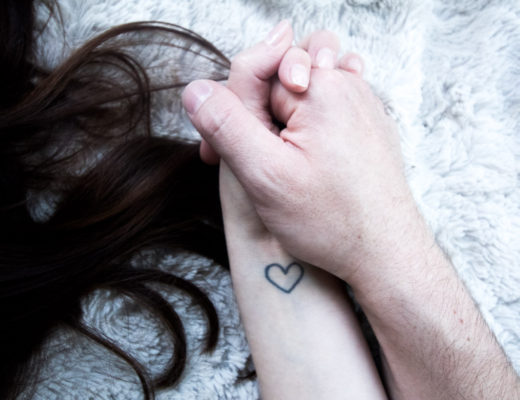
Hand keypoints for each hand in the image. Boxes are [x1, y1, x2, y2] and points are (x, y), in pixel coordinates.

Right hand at [182, 25, 415, 285]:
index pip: (254, 72)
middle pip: (278, 77)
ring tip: (281, 160)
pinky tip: (307, 157)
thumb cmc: (332, 220)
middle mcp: (347, 87)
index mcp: (321, 87)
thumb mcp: (265, 174)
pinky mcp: (366, 125)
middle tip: (252, 160)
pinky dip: (308, 125)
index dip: (231, 112)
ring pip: (302, 93)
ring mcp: (362, 104)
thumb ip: (226, 125)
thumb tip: (195, 89)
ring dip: (282, 120)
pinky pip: (327, 108)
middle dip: (256, 114)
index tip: (222, 153)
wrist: (386, 252)